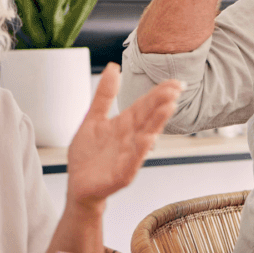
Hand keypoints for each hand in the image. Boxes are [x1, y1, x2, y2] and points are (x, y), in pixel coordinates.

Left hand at [66, 63, 180, 206]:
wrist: (78, 185)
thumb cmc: (87, 156)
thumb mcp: (93, 119)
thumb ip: (104, 95)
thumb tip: (113, 67)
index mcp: (123, 125)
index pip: (144, 105)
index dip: (158, 93)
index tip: (174, 82)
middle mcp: (129, 139)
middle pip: (147, 118)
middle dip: (161, 103)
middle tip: (175, 89)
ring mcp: (127, 157)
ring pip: (145, 137)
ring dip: (156, 123)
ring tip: (168, 108)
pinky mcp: (121, 175)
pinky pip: (132, 162)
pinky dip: (140, 150)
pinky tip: (147, 138)